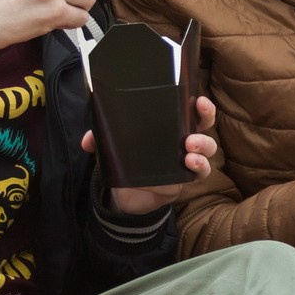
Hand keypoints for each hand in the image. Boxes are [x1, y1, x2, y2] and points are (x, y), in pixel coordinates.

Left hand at [85, 96, 217, 217]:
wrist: (126, 195)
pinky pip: (198, 174)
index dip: (199, 105)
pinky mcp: (184, 180)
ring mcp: (187, 161)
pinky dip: (197, 169)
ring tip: (190, 150)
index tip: (198, 99)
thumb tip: (87, 141)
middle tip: (196, 115)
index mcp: (171, 127)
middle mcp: (184, 142)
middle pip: (205, 126)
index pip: (190, 111)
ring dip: (203, 147)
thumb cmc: (128, 161)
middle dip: (206, 118)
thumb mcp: (114, 147)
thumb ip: (101, 140)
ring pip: (207, 151)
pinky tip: (189, 165)